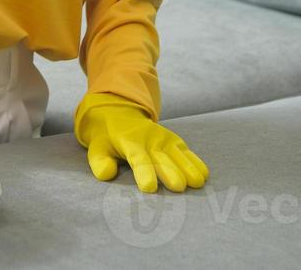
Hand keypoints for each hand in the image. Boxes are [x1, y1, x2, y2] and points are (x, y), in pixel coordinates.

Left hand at [75, 92, 209, 192]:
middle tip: (179, 187)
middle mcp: (149, 140)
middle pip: (161, 158)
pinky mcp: (173, 140)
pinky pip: (185, 150)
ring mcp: (163, 138)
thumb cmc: (106, 137)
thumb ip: (100, 161)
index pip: (137, 159)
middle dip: (170, 171)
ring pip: (177, 153)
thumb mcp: (97, 147)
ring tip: (197, 183)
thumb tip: (106, 174)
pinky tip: (204, 175)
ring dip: (188, 167)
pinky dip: (195, 161)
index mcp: (129, 142)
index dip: (144, 172)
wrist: (118, 112)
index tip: (149, 188)